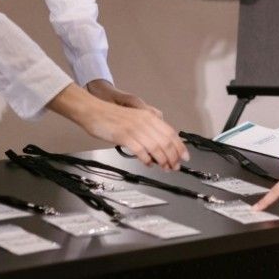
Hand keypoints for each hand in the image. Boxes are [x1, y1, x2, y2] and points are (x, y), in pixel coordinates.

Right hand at [48, 84, 187, 169]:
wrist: (94, 111)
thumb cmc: (113, 116)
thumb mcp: (135, 118)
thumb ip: (148, 127)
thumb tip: (159, 144)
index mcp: (149, 116)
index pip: (171, 132)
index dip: (179, 146)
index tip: (184, 157)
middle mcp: (145, 121)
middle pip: (166, 141)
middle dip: (173, 156)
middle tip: (175, 166)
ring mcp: (135, 128)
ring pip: (156, 147)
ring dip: (162, 160)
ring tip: (165, 168)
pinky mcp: (124, 136)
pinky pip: (140, 150)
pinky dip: (147, 159)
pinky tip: (148, 164)